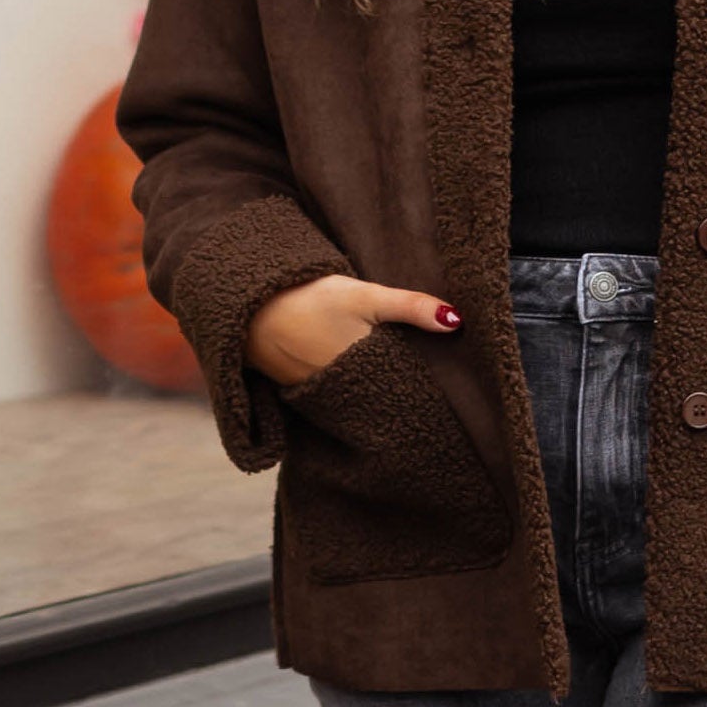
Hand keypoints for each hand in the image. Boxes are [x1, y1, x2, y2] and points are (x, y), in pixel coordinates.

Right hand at [246, 273, 460, 388]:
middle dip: (406, 404)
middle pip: (385, 402)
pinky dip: (351, 398)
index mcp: (364, 369)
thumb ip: (409, 307)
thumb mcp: (363, 296)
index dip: (425, 396)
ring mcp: (321, 395)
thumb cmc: (308, 299)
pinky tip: (362, 391)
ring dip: (379, 402)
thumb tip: (456, 320)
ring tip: (404, 402)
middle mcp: (344, 391)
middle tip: (434, 410)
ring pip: (361, 404)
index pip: (405, 391)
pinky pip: (336, 401)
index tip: (448, 404)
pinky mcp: (302, 391)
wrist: (250, 308)